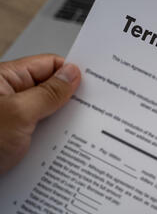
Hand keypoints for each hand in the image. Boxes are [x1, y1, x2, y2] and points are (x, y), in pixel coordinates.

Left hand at [0, 54, 80, 173]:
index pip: (48, 65)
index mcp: (4, 79)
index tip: (91, 86)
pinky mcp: (14, 138)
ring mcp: (12, 118)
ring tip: (75, 133)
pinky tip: (62, 148)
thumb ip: (48, 93)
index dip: (70, 73)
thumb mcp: (19, 114)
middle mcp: (9, 96)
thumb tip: (72, 74)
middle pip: (50, 89)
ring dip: (61, 123)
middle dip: (69, 101)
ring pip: (48, 113)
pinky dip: (53, 139)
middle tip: (88, 113)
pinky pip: (41, 131)